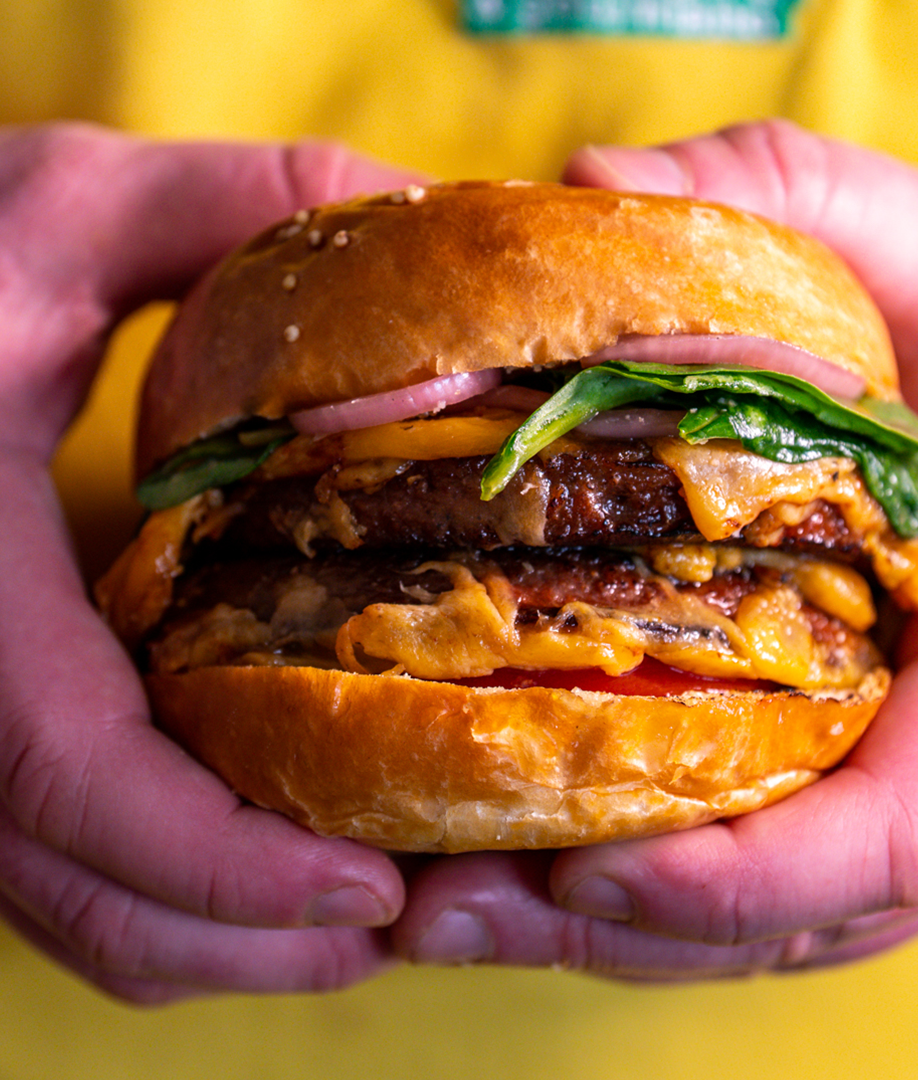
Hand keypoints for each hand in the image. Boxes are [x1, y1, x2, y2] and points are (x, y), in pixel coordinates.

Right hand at [0, 123, 426, 1000]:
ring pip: (61, 903)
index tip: (368, 885)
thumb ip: (240, 207)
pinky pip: (54, 861)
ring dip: (214, 934)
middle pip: (75, 888)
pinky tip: (267, 851)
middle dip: (242, 934)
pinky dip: (166, 887)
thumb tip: (424, 214)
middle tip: (398, 912)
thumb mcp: (67, 207)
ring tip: (356, 911)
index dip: (217, 860)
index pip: (64, 769)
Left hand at [392, 121, 917, 976]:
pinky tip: (576, 862)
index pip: (901, 823)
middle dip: (623, 919)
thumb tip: (591, 189)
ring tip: (472, 898)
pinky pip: (820, 896)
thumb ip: (785, 202)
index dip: (733, 876)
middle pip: (814, 911)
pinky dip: (695, 898)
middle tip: (445, 902)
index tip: (569, 862)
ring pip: (808, 927)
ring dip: (636, 927)